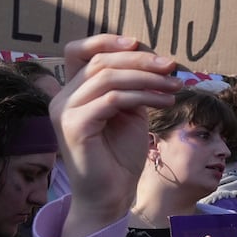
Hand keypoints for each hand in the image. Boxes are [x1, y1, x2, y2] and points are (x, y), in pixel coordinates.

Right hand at [53, 35, 181, 236]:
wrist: (111, 196)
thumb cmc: (119, 156)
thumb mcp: (128, 112)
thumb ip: (130, 86)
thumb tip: (150, 59)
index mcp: (72, 92)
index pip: (80, 51)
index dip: (107, 40)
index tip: (140, 43)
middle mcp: (62, 98)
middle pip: (101, 61)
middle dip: (140, 60)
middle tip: (171, 66)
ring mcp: (65, 111)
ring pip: (108, 77)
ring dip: (147, 77)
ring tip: (174, 85)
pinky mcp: (75, 126)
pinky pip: (112, 99)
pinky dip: (142, 96)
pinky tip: (164, 101)